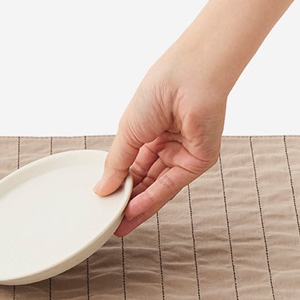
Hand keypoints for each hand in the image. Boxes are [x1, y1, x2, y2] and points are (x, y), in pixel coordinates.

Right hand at [93, 39, 227, 236]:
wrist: (188, 77)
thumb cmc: (159, 91)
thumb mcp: (127, 132)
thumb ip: (116, 164)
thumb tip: (101, 189)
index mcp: (152, 132)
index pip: (134, 166)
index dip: (119, 185)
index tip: (104, 202)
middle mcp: (169, 144)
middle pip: (146, 181)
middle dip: (128, 202)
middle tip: (110, 221)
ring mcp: (184, 153)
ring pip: (158, 187)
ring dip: (138, 206)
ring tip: (118, 223)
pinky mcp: (199, 160)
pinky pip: (171, 185)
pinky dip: (151, 199)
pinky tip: (133, 210)